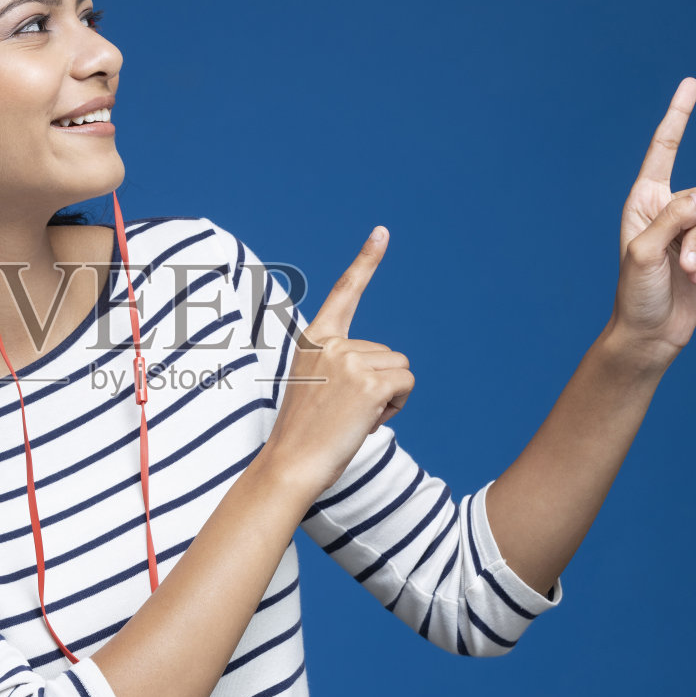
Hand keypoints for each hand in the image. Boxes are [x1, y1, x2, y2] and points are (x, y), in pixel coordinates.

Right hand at [261, 227, 414, 498]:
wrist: (289, 464)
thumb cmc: (303, 436)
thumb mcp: (315, 386)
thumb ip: (340, 366)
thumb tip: (385, 371)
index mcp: (314, 339)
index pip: (344, 293)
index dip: (366, 261)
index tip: (382, 232)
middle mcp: (331, 342)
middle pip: (388, 353)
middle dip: (378, 385)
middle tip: (344, 412)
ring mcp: (349, 359)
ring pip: (400, 369)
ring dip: (388, 398)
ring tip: (352, 418)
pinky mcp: (369, 382)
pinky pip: (405, 385)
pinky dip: (396, 407)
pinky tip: (366, 421)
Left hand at [610, 77, 695, 368]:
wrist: (651, 334)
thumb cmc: (635, 294)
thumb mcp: (644, 254)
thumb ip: (672, 220)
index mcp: (644, 200)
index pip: (664, 149)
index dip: (679, 116)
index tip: (692, 83)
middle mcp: (669, 208)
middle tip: (684, 265)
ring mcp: (691, 229)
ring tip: (691, 276)